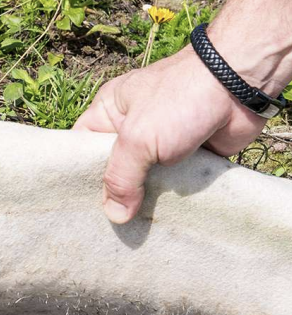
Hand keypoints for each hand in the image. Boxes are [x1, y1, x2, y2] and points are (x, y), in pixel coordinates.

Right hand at [74, 47, 266, 223]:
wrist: (241, 83)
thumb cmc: (180, 98)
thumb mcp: (138, 139)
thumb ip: (120, 178)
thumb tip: (114, 216)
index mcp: (108, 113)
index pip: (81, 150)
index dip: (75, 176)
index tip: (73, 208)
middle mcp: (131, 129)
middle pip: (113, 171)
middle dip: (113, 196)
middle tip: (104, 227)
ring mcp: (161, 144)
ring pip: (144, 182)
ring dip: (144, 202)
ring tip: (132, 232)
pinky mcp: (189, 157)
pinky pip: (173, 185)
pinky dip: (171, 200)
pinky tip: (162, 221)